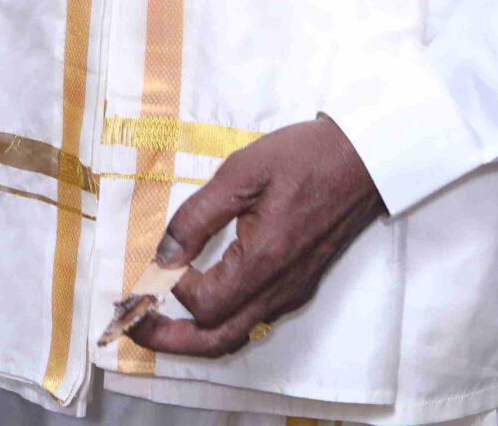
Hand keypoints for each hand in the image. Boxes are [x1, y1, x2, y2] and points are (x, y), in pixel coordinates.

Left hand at [124, 117, 384, 359]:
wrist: (364, 160)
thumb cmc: (303, 158)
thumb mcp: (241, 172)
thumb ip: (198, 215)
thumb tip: (164, 253)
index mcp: (265, 261)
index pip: (206, 304)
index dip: (173, 289)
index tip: (156, 263)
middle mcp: (279, 288)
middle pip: (219, 340)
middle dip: (170, 340)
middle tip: (133, 324)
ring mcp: (291, 291)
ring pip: (237, 335)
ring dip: (193, 335)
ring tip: (156, 318)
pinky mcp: (298, 285)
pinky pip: (253, 318)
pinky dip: (219, 320)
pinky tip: (200, 297)